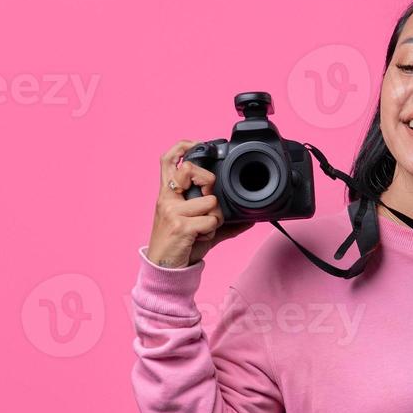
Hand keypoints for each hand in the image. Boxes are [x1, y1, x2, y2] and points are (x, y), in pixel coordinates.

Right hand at [145, 139, 255, 267]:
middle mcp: (166, 198)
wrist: (163, 268)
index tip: (196, 144)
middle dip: (208, 181)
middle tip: (208, 200)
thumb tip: (249, 220)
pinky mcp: (180, 226)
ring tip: (202, 229)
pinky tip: (200, 237)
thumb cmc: (178, 245)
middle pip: (190, 170)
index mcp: (167, 194)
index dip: (182, 147)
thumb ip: (217, 219)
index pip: (167, 160)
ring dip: (214, 218)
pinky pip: (211, 221)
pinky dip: (211, 231)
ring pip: (210, 202)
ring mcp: (172, 211)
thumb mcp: (194, 227)